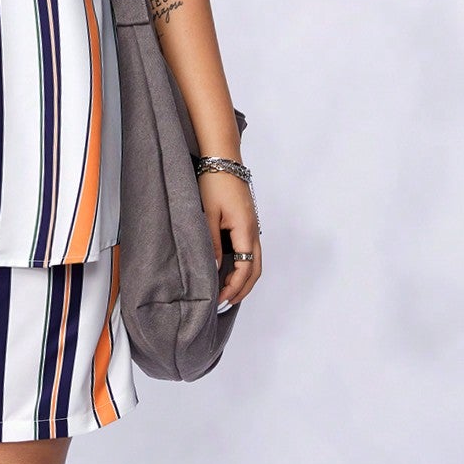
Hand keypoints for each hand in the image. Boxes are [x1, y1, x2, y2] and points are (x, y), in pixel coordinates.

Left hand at [198, 170, 261, 310]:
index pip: (244, 268)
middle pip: (255, 269)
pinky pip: (250, 251)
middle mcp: (254, 231)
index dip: (233, 287)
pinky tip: (229, 271)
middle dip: (242, 289)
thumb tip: (212, 269)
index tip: (219, 299)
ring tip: (227, 293)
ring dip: (244, 279)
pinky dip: (243, 266)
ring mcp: (252, 227)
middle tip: (225, 304)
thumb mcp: (207, 214)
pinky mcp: (247, 223)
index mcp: (245, 230)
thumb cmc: (214, 182)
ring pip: (255, 261)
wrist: (223, 159)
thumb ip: (210, 243)